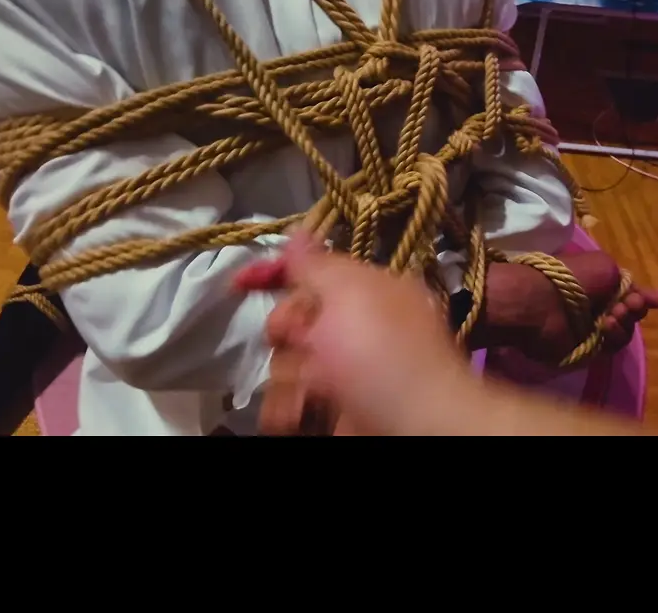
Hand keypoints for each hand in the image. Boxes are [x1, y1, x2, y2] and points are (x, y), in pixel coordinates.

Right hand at [236, 234, 476, 436]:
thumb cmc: (386, 354)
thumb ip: (317, 265)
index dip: (275, 273)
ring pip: (286, 365)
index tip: (240, 282)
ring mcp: (342, 374)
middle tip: (301, 343)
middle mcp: (353, 329)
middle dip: (286, 333)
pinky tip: (298, 415)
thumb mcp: (352, 294)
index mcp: (366, 293)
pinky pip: (290, 403)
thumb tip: (297, 228)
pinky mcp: (331, 412)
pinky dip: (287, 410)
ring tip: (309, 392)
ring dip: (288, 378)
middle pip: (291, 321)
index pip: (311, 272)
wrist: (418, 429)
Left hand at [480, 252, 657, 365]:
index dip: (644, 296)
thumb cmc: (572, 276)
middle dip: (636, 307)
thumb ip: (626, 282)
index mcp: (596, 283)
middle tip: (630, 303)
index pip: (627, 292)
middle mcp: (595, 306)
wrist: (541, 301)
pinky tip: (607, 325)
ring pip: (624, 331)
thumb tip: (645, 294)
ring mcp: (590, 328)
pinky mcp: (586, 349)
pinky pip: (611, 346)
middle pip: (630, 313)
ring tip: (616, 313)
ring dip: (626, 321)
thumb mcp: (605, 266)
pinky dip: (614, 335)